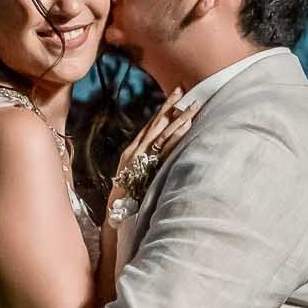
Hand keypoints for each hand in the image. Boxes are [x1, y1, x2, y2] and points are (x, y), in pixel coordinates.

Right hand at [106, 87, 198, 225]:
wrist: (115, 217)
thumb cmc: (126, 201)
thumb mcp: (133, 178)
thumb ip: (144, 166)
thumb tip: (157, 158)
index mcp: (131, 151)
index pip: (149, 125)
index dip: (162, 109)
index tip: (175, 95)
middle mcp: (134, 152)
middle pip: (155, 124)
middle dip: (170, 106)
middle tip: (184, 90)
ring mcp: (140, 159)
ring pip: (161, 134)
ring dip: (178, 119)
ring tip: (192, 106)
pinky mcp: (147, 168)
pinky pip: (164, 149)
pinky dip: (175, 137)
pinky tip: (186, 127)